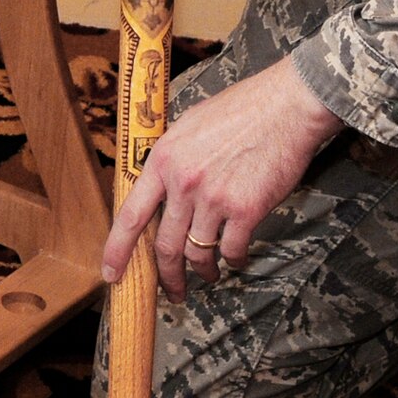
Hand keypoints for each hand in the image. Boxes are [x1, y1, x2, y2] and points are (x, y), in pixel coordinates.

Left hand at [101, 54, 342, 300]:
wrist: (285, 106)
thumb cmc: (241, 109)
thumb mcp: (189, 125)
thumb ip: (172, 157)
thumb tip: (161, 184)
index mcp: (164, 160)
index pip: (130, 215)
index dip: (117, 250)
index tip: (111, 274)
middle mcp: (183, 183)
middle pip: (165, 246)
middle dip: (167, 277)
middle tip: (172, 291)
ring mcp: (214, 198)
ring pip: (197, 253)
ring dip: (202, 271)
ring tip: (209, 274)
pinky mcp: (245, 210)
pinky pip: (232, 250)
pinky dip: (234, 260)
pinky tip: (237, 258)